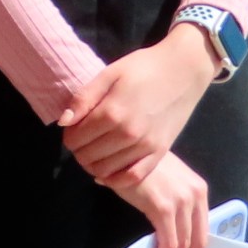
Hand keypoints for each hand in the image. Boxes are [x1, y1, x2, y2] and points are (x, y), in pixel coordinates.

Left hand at [59, 28, 220, 182]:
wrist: (184, 70)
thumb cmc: (143, 68)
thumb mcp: (108, 74)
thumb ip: (84, 99)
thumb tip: (63, 122)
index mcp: (111, 113)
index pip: (75, 139)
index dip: (68, 136)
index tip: (72, 128)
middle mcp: (128, 134)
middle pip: (88, 157)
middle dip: (78, 150)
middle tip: (82, 140)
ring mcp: (146, 146)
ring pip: (106, 170)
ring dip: (93, 165)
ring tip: (94, 151)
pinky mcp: (161, 152)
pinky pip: (133, 178)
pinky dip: (115, 180)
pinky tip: (107, 172)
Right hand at [108, 153, 211, 247]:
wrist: (122, 147)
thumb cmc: (136, 163)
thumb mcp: (163, 181)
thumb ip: (171, 203)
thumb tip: (164, 231)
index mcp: (198, 190)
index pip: (202, 231)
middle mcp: (195, 196)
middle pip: (198, 242)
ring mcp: (181, 202)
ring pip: (184, 245)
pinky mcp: (164, 207)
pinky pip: (169, 241)